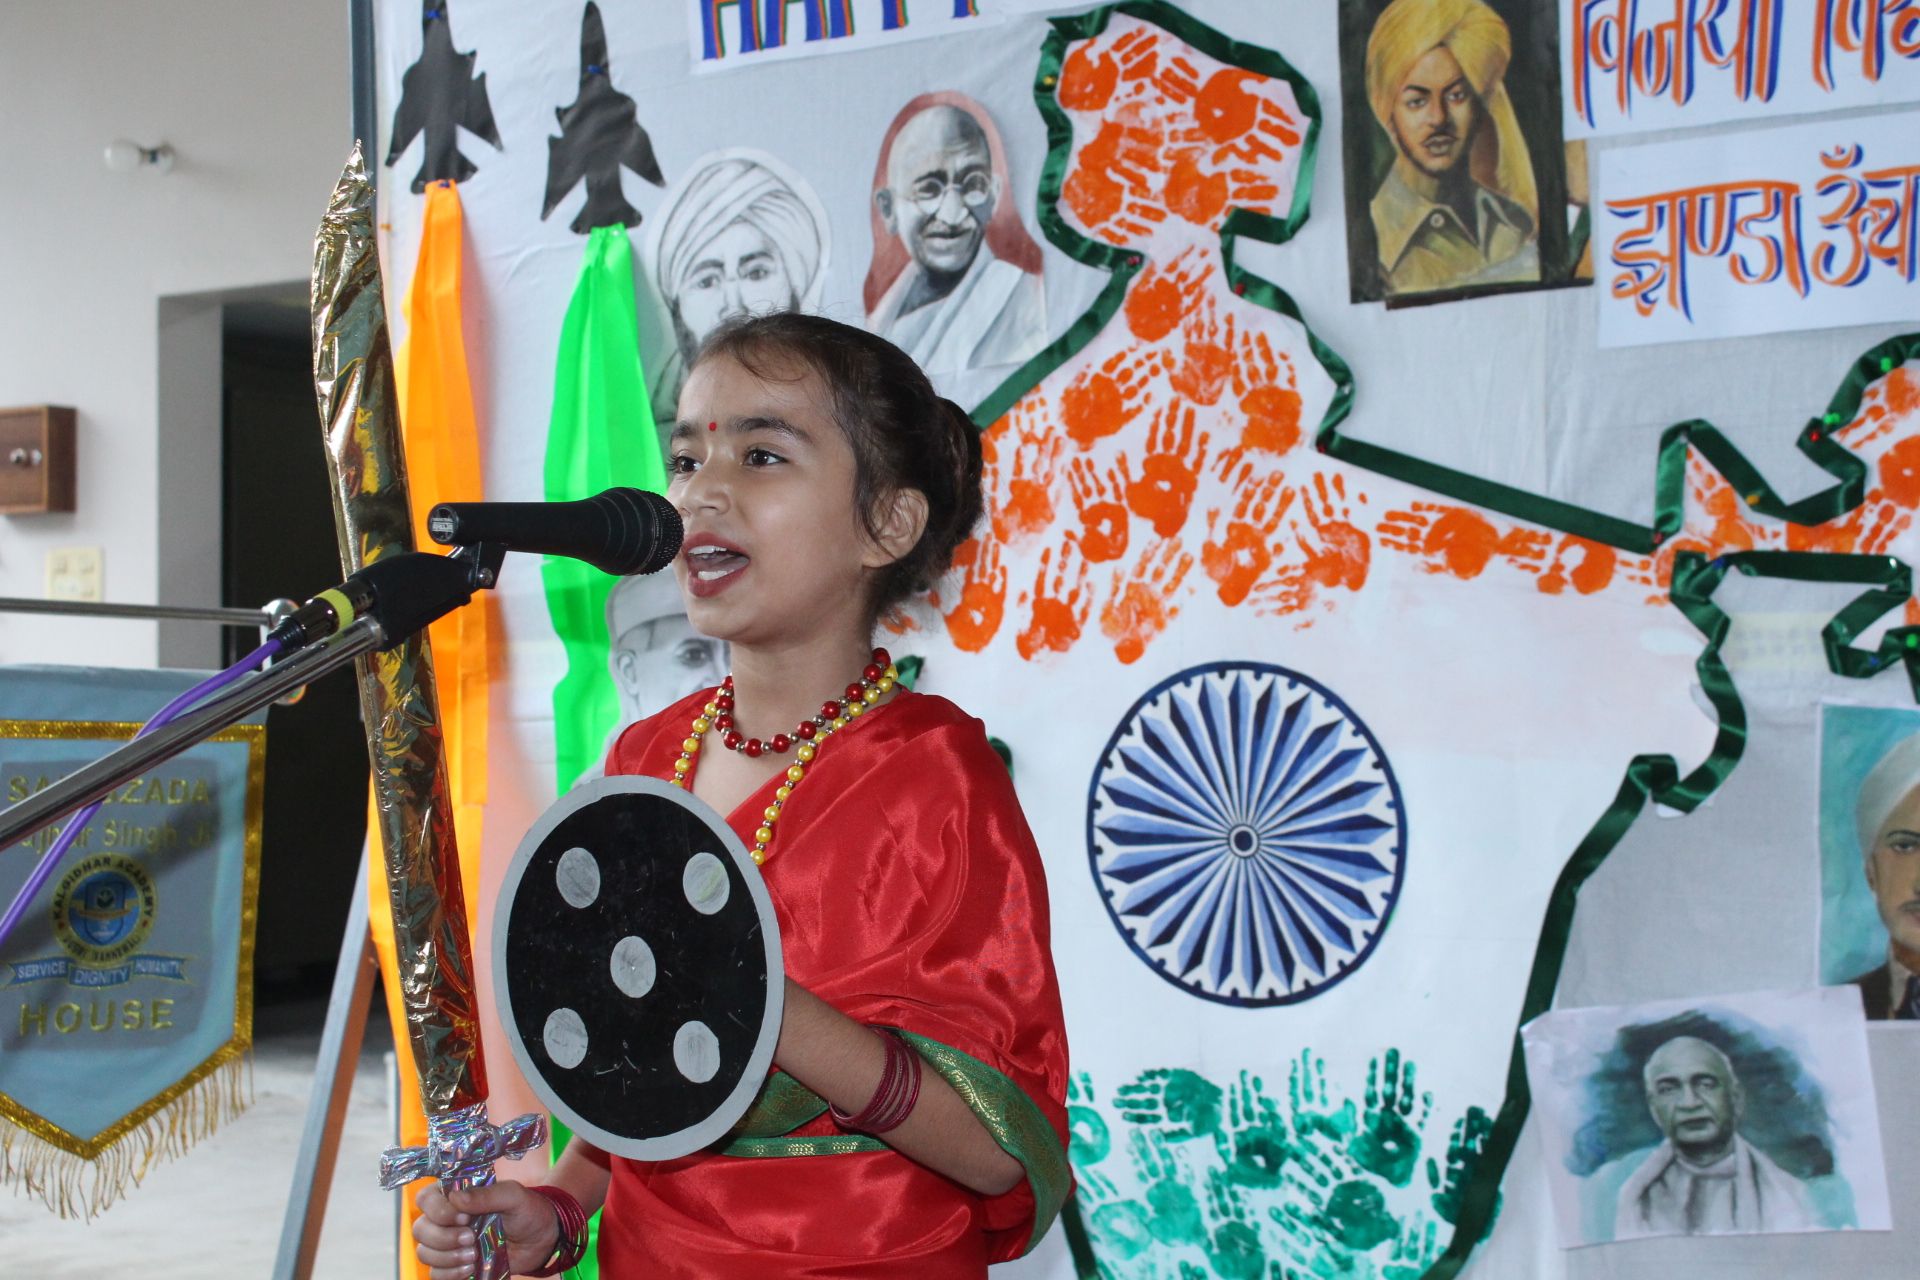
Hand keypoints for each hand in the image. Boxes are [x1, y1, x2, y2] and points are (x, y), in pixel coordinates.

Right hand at [412, 1179, 560, 1279]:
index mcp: (456, 1196)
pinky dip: (449, 1274)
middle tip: (471, 1239)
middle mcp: (446, 1219)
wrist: (541, 1239)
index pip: (426, 1199)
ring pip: (424, 1253)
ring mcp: (447, 1244)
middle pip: (420, 1229)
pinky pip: (435, 1274)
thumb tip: (456, 1198)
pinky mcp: (453, 1265)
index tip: (464, 1217)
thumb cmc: (526, 1210)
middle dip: (443, 1237)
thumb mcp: (513, 1196)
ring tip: (473, 1256)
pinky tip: (470, 1268)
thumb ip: (487, 1195)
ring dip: (446, 1257)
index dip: (439, 1210)